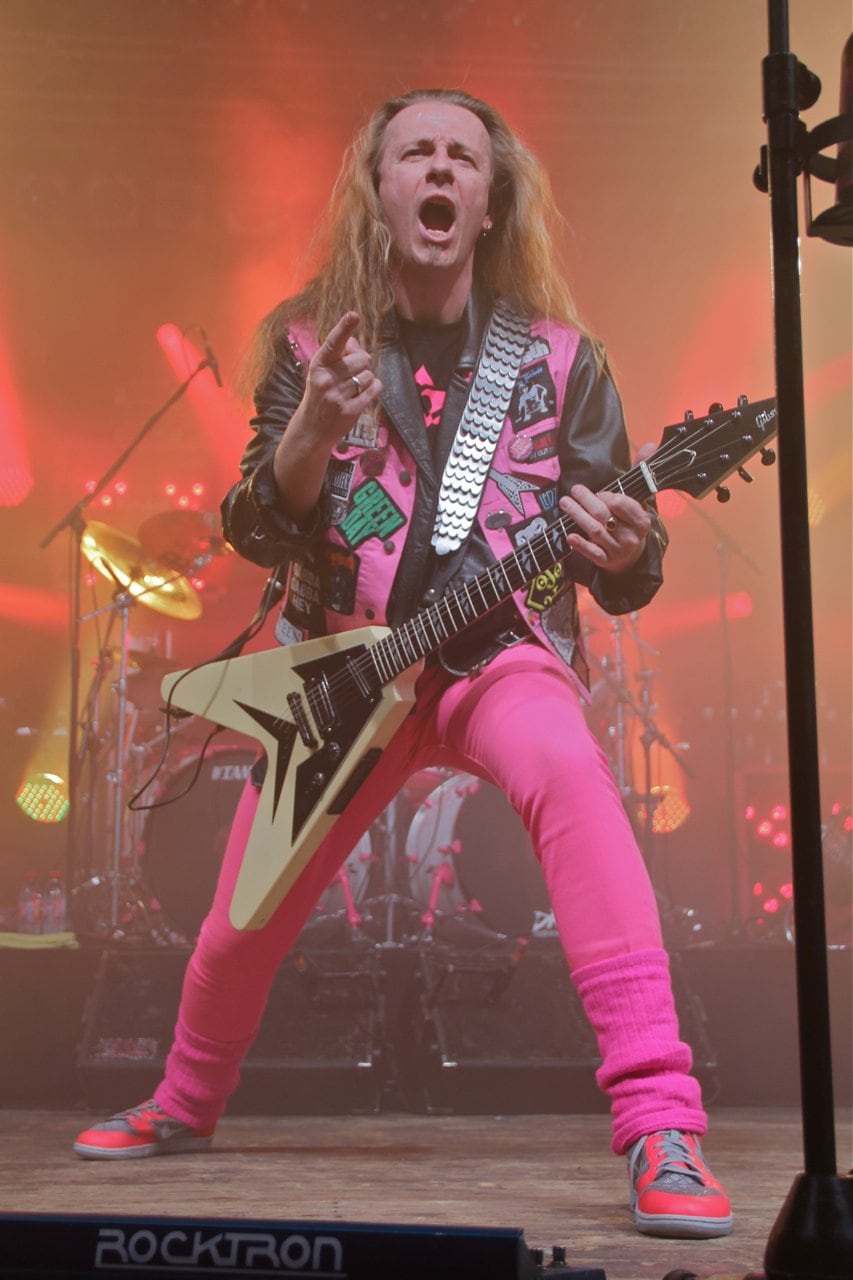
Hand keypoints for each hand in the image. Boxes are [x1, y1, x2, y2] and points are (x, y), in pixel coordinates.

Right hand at [301, 311, 381, 444]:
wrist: (312, 429)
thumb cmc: (320, 393)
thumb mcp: (322, 371)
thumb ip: (338, 355)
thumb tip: (355, 341)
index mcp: (318, 365)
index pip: (333, 343)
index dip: (344, 328)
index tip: (353, 315)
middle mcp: (327, 379)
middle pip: (362, 359)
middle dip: (362, 363)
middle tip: (352, 373)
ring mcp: (338, 396)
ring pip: (369, 375)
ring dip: (366, 379)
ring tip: (354, 387)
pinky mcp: (351, 410)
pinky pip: (374, 389)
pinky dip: (373, 388)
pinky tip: (363, 393)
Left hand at [558, 443, 655, 574]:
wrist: (632, 558)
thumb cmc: (631, 522)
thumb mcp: (640, 500)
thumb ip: (640, 474)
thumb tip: (649, 444)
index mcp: (642, 521)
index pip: (624, 505)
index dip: (610, 497)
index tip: (601, 492)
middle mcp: (631, 537)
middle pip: (605, 516)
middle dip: (587, 501)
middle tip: (574, 490)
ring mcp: (617, 550)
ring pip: (595, 531)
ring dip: (577, 516)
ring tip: (565, 503)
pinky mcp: (605, 561)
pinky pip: (592, 553)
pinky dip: (580, 544)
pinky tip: (569, 535)